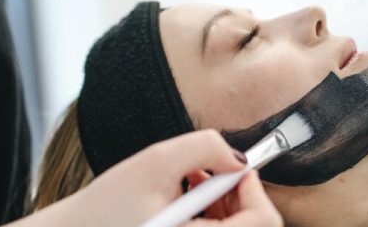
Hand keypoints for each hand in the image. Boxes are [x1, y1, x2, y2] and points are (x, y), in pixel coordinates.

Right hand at [6, 129, 280, 226]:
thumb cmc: (105, 208)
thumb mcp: (155, 163)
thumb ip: (204, 148)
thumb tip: (238, 158)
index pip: (263, 222)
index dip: (255, 188)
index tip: (236, 168)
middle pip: (253, 225)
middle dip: (237, 193)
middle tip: (212, 173)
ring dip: (223, 203)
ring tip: (191, 183)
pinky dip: (209, 214)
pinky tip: (185, 198)